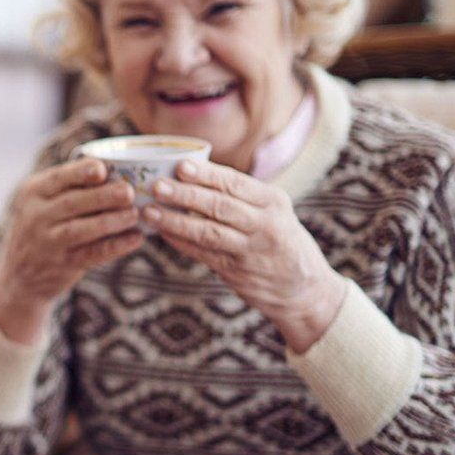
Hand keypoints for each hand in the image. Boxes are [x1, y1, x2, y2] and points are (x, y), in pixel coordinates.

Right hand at [0, 158, 142, 343]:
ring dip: (111, 221)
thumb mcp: (43, 202)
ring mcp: (47, 241)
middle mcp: (35, 215)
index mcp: (32, 192)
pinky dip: (115, 246)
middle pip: (72, 202)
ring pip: (81, 229)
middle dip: (103, 196)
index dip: (80, 172)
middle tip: (129, 192)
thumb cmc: (43, 226)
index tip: (103, 169)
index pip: (57, 178)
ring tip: (135, 214)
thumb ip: (69, 186)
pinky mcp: (62, 264)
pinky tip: (135, 239)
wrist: (20, 274)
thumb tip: (115, 168)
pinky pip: (92, 254)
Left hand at [141, 159, 346, 352]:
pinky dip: (181, 243)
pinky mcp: (239, 273)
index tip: (180, 166)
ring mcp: (253, 251)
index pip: (236, 183)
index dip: (207, 175)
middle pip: (220, 206)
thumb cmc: (279, 238)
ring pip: (209, 233)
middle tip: (157, 186)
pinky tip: (162, 233)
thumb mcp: (273, 210)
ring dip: (176, 221)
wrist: (305, 289)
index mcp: (273, 201)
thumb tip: (188, 172)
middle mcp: (267, 225)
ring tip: (150, 211)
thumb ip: (240, 195)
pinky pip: (204, 254)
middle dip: (186, 195)